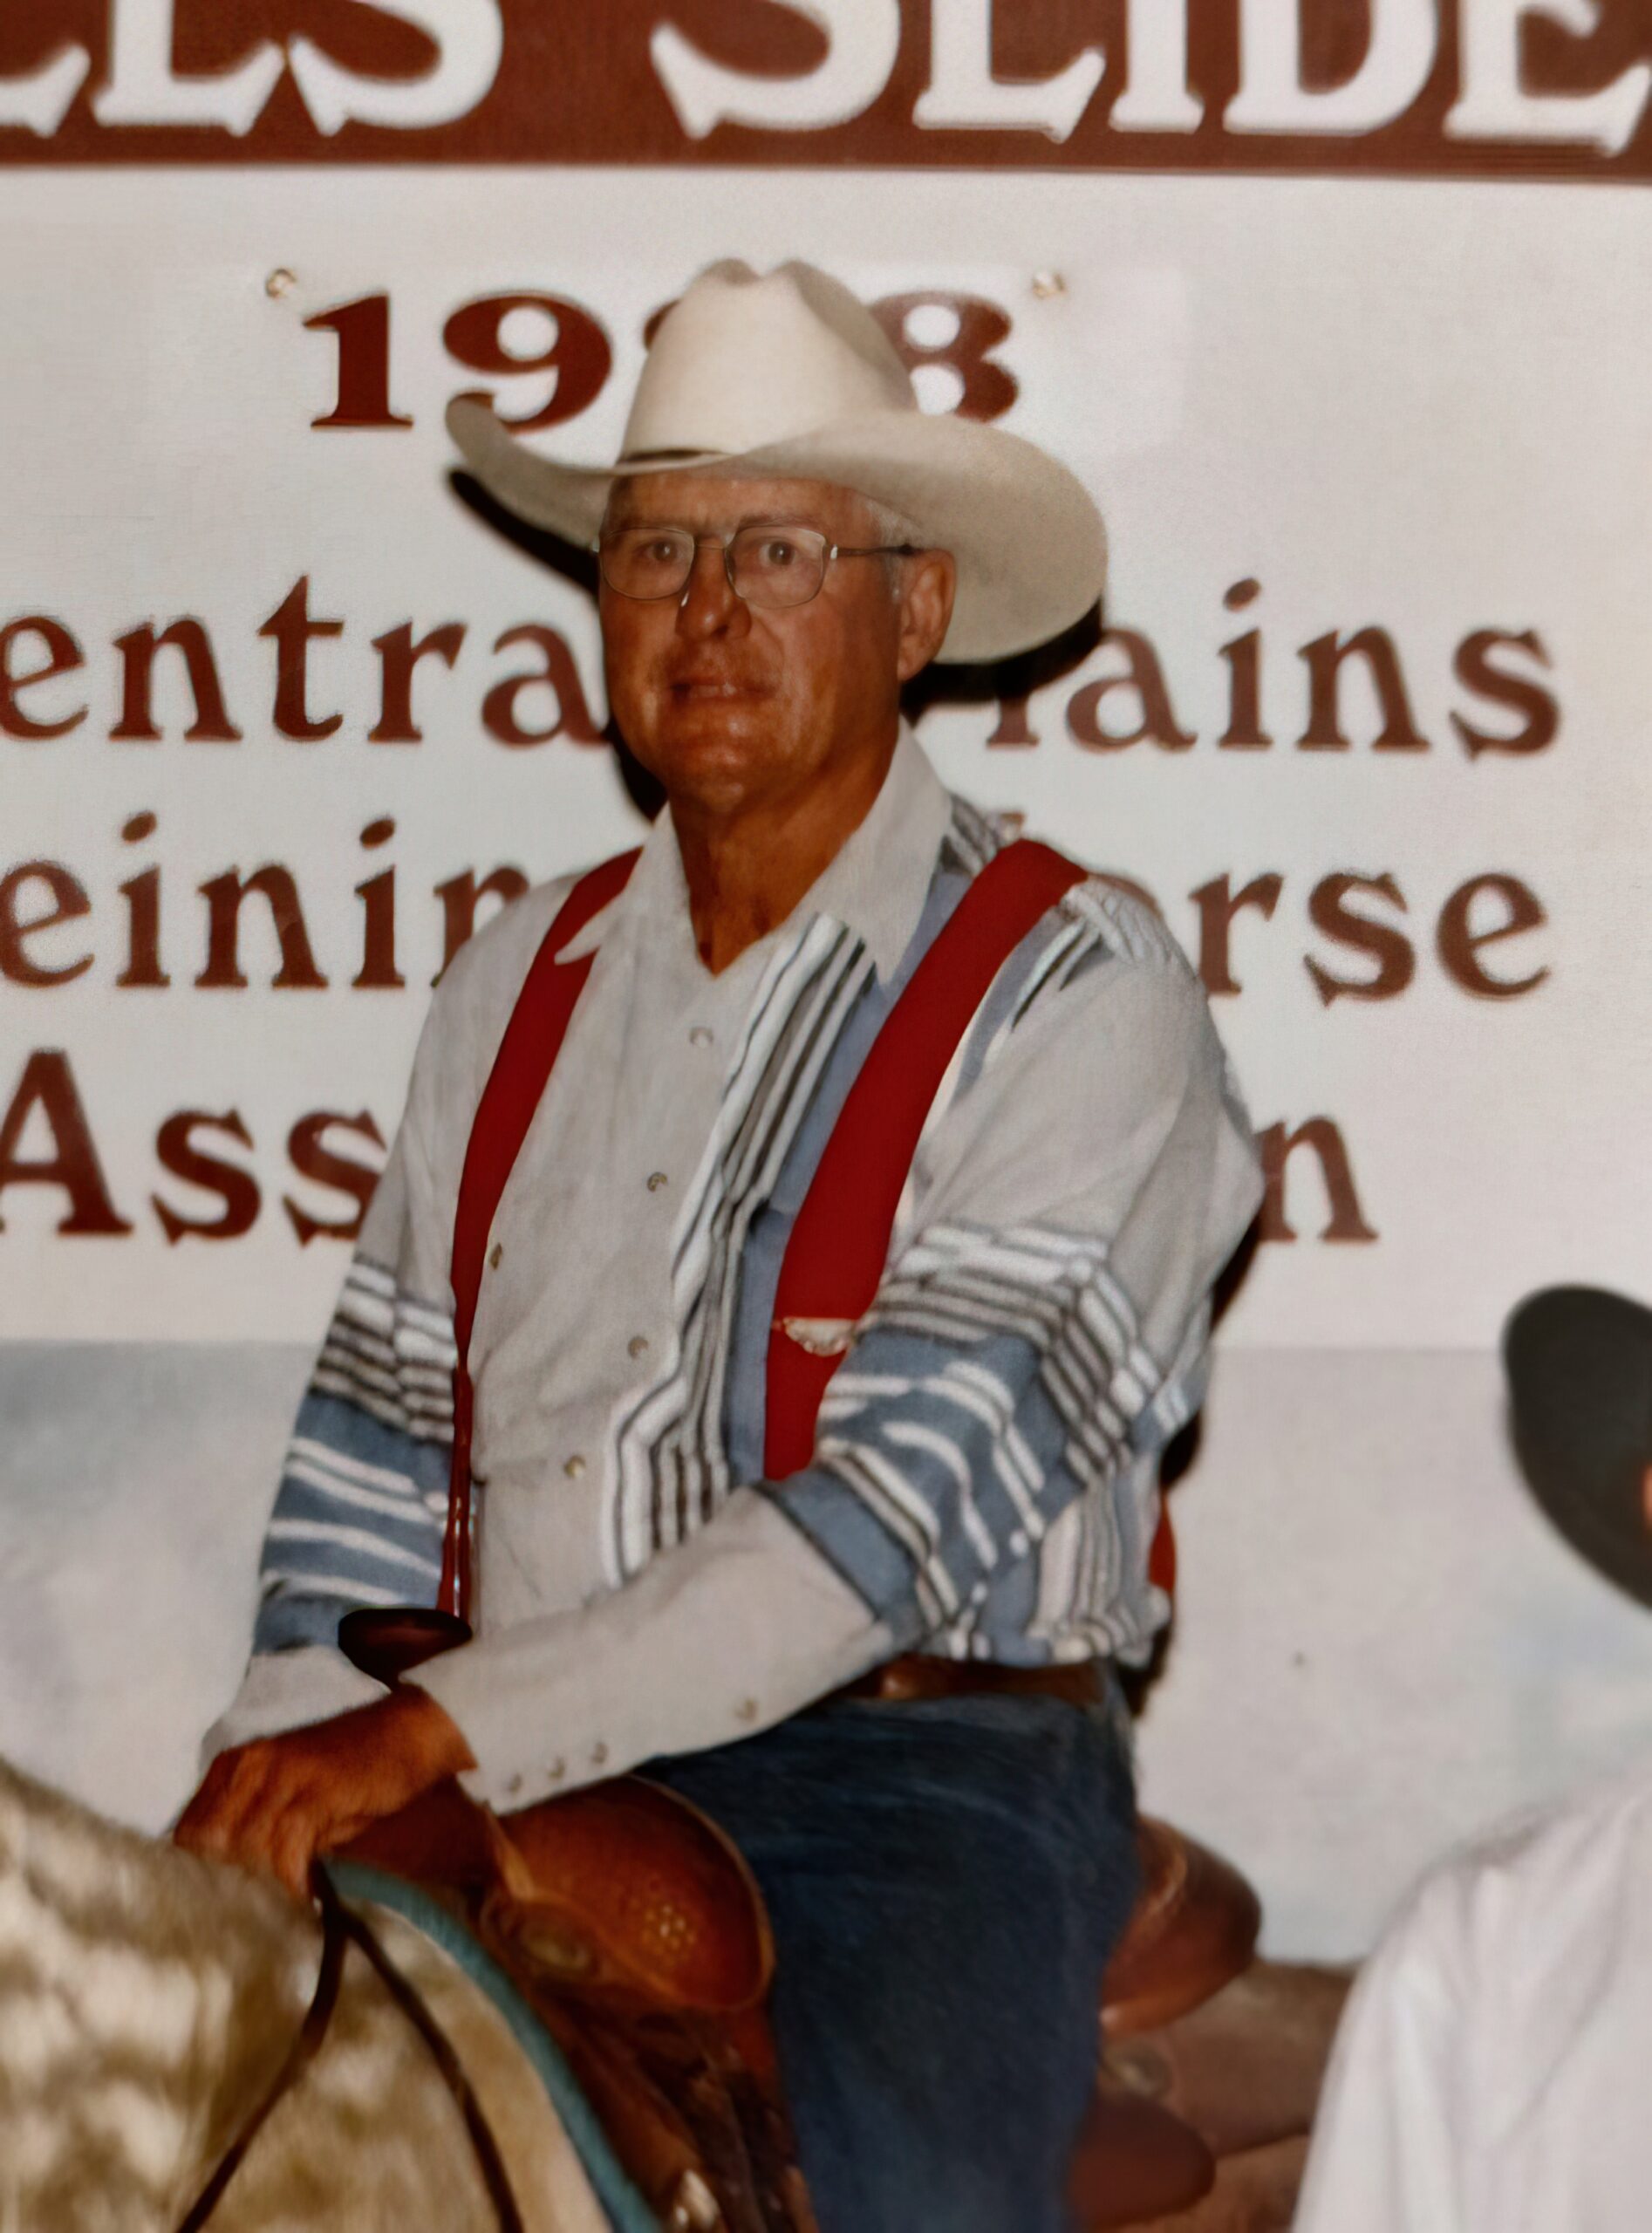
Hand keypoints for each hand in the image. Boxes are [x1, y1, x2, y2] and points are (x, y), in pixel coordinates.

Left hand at [174, 1687, 473, 1898]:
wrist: (409, 1733)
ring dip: (268, 1881)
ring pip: (248, 1849)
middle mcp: (249, 1765)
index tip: (224, 1898)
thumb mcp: (292, 1796)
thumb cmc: (350, 1772)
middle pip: (213, 1845)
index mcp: (234, 1764)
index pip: (189, 1831)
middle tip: (260, 1902)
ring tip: (287, 1900)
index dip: (202, 1869)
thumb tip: (227, 1886)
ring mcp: (281, 1775)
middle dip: (233, 1878)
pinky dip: (295, 1878)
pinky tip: (308, 1891)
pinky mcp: (314, 1790)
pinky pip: (287, 1849)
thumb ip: (256, 1829)